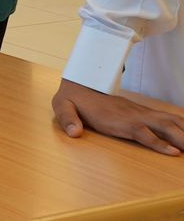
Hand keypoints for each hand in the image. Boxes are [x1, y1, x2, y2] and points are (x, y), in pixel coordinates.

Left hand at [52, 78, 183, 155]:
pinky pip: (165, 118)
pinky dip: (181, 124)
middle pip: (162, 126)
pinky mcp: (141, 113)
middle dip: (180, 138)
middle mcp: (132, 115)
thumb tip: (74, 133)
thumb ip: (68, 119)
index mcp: (116, 118)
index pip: (141, 131)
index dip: (157, 142)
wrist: (79, 81)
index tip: (173, 152)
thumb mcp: (62, 107)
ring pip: (168, 121)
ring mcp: (139, 113)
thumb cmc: (72, 98)